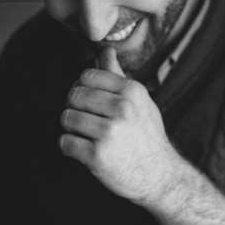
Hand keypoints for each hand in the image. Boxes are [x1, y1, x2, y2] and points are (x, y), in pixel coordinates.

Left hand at [59, 47, 182, 204]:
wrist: (159, 174)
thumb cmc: (145, 134)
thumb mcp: (140, 101)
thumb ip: (118, 76)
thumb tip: (105, 50)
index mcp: (133, 91)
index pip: (87, 75)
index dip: (82, 86)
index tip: (89, 100)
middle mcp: (122, 109)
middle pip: (74, 95)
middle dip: (74, 107)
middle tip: (86, 119)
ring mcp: (109, 133)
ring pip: (66, 117)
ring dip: (71, 127)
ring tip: (86, 135)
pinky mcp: (97, 156)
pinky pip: (65, 142)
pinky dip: (69, 147)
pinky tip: (84, 149)